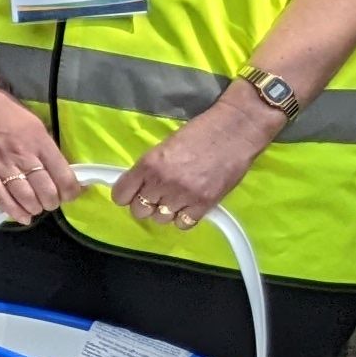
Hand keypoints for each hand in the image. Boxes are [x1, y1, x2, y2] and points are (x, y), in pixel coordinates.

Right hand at [0, 86, 76, 221]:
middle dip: (53, 202)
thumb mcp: (37, 126)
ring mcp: (2, 165)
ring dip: (36, 208)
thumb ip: (48, 149)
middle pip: (46, 191)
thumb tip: (61, 171)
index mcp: (40, 143)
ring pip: (26, 198)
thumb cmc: (8, 113)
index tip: (72, 194)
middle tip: (51, 200)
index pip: (64, 176)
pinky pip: (1, 198)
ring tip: (37, 206)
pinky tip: (22, 216)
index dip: (72, 191)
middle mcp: (24, 156)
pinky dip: (14, 211)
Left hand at [113, 92, 275, 232]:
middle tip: (155, 196)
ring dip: (165, 211)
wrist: (234, 132)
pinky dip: (183, 218)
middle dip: (145, 205)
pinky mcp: (204, 205)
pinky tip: (188, 207)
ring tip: (175, 200)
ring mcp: (183, 195)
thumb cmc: (200, 132)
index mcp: (148, 164)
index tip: (131, 194)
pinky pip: (183, 224)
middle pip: (139, 211)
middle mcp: (162, 182)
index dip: (125, 196)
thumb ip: (150, 167)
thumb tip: (138, 184)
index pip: (121, 195)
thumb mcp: (165, 146)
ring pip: (160, 219)